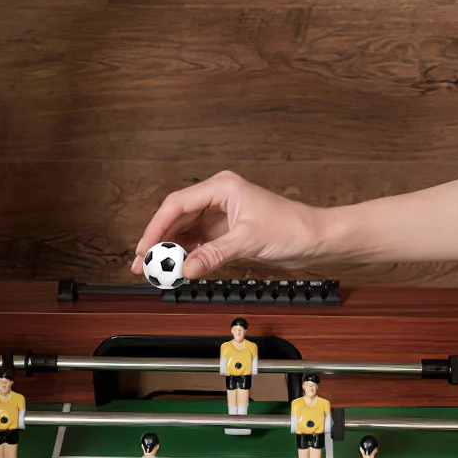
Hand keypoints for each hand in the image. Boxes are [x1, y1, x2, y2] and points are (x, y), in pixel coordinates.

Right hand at [131, 171, 326, 279]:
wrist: (315, 238)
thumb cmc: (291, 228)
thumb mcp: (248, 241)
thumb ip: (214, 254)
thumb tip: (186, 268)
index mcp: (221, 187)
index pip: (177, 204)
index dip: (156, 227)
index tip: (144, 248)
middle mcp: (218, 197)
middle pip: (176, 216)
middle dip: (158, 240)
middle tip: (142, 263)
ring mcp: (220, 214)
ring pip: (184, 230)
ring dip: (170, 249)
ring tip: (155, 270)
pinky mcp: (225, 230)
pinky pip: (198, 240)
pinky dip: (186, 254)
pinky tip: (176, 267)